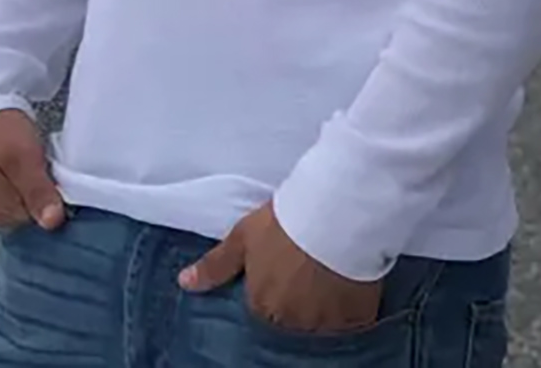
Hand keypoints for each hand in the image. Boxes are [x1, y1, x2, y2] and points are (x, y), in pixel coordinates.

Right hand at [0, 109, 65, 232]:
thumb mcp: (21, 159)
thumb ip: (36, 191)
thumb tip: (52, 224)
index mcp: (3, 214)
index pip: (43, 226)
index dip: (62, 208)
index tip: (77, 191)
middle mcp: (2, 210)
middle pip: (40, 212)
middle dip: (56, 196)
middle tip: (69, 176)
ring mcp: (3, 193)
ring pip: (37, 197)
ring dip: (51, 184)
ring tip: (61, 167)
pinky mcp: (6, 177)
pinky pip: (33, 184)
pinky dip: (44, 174)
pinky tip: (50, 162)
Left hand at [178, 201, 382, 333]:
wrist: (335, 211)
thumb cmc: (285, 222)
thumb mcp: (244, 237)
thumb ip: (215, 265)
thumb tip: (184, 283)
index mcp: (261, 307)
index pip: (260, 314)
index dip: (269, 296)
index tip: (279, 281)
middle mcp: (291, 325)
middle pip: (289, 325)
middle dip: (293, 308)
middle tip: (303, 279)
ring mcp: (325, 326)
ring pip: (318, 329)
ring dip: (318, 313)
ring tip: (325, 283)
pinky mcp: (356, 320)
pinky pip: (350, 327)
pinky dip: (347, 316)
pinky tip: (348, 292)